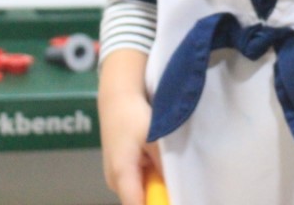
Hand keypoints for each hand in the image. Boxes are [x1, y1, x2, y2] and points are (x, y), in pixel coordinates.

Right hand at [98, 50, 161, 204]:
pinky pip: (137, 182)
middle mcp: (114, 182)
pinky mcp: (118, 170)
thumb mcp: (154, 138)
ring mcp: (115, 177)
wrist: (117, 98)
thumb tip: (176, 186)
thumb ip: (163, 164)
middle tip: (179, 186)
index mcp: (121, 176)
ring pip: (139, 191)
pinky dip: (150, 177)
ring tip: (171, 172)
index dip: (157, 204)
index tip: (174, 199)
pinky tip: (160, 164)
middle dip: (159, 195)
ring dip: (156, 186)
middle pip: (139, 201)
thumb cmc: (133, 117)